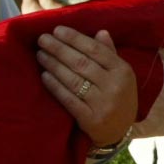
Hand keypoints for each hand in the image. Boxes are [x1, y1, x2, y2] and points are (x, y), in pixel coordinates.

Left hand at [37, 26, 138, 146]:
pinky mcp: (91, 119)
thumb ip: (109, 54)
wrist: (119, 133)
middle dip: (59, 49)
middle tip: (42, 39)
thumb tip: (100, 32)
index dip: (75, 39)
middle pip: (82, 63)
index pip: (96, 50)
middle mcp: (114, 86)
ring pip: (73, 80)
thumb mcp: (121, 75)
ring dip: (54, 65)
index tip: (57, 30)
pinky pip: (68, 99)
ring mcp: (103, 104)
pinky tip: (44, 76)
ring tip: (40, 55)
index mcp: (123, 71)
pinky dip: (55, 86)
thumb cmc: (118, 98)